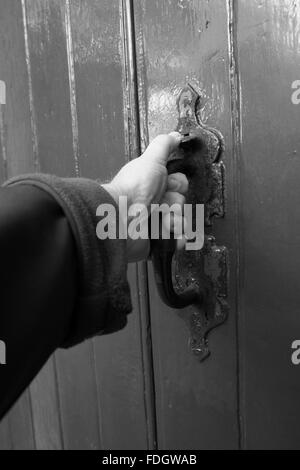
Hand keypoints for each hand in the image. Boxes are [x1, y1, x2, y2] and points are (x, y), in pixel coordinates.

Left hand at [103, 133, 188, 262]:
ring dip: (177, 222)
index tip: (169, 184)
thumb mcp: (150, 159)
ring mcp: (153, 222)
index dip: (178, 184)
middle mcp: (153, 202)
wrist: (120, 219)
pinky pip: (174, 241)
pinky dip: (176, 240)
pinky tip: (169, 236)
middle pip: (180, 203)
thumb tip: (175, 135)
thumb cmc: (132, 190)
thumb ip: (164, 145)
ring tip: (164, 222)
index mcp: (153, 184)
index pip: (178, 184)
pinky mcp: (154, 241)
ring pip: (180, 222)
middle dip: (176, 205)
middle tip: (164, 205)